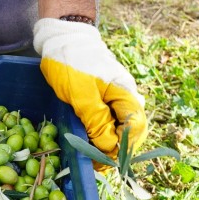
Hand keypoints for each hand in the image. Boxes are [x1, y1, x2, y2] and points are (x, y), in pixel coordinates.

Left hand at [34, 18, 145, 162]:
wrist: (62, 34)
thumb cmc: (71, 61)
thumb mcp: (82, 94)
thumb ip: (97, 121)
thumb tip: (110, 147)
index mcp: (126, 94)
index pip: (136, 128)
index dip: (124, 148)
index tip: (106, 161)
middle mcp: (125, 96)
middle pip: (130, 130)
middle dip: (116, 150)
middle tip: (98, 164)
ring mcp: (114, 96)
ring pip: (118, 127)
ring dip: (108, 144)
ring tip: (92, 157)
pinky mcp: (102, 96)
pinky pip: (108, 119)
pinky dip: (101, 133)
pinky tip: (89, 141)